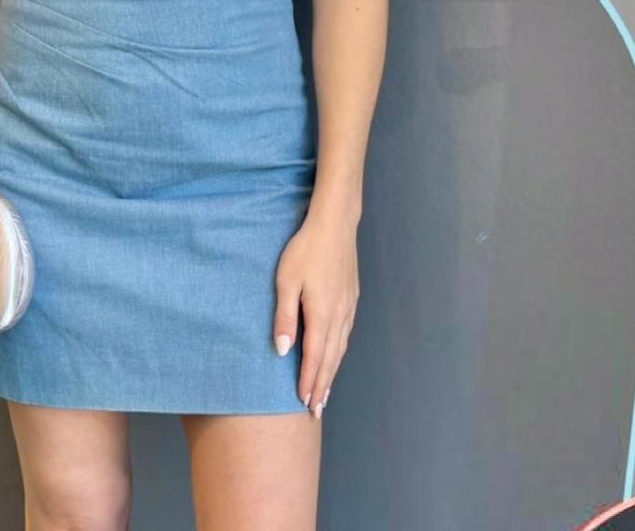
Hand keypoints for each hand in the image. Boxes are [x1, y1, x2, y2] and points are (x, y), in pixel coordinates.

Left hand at [272, 199, 359, 415]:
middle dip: (322, 385)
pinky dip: (339, 353)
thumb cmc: (305, 249)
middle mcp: (339, 316)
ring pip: (340, 348)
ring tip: (325, 392)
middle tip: (316, 411)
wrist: (335, 224)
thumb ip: (285, 316)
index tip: (303, 403)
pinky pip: (346, 335)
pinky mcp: (351, 298)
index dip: (308, 381)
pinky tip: (335, 356)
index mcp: (322, 314)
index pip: (314, 356)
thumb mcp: (286, 280)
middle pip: (330, 358)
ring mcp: (348, 307)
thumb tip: (283, 350)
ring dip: (332, 372)